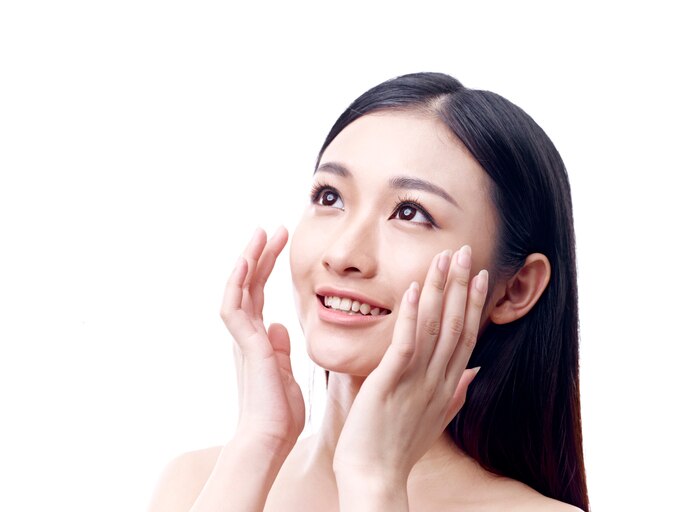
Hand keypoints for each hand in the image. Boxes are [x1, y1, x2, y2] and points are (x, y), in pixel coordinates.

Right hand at [220, 227, 303, 453]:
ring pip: (239, 289)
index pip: (260, 294)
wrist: (270, 441)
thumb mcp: (287, 374)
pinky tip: (247, 261)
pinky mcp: (245, 346)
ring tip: (261, 233)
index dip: (268, 268)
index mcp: (259, 340)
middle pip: (249, 285)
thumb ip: (282, 349)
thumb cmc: (280, 414)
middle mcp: (247, 335)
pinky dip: (238, 283)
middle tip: (273, 229)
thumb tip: (280, 327)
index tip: (281, 244)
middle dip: (261, 255)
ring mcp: (243, 339)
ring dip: (249, 260)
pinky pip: (234, 307)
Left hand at [333, 246, 487, 485]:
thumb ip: (455, 395)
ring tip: (445, 258)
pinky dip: (412, 314)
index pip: (465, 338)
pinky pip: (406, 343)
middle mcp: (438, 381)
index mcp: (446, 387)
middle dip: (461, 286)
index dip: (472, 305)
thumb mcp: (434, 420)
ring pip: (436, 328)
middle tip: (465, 253)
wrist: (374, 478)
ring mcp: (416, 381)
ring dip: (441, 290)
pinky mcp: (390, 383)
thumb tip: (474, 375)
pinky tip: (415, 288)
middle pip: (457, 325)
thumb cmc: (397, 449)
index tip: (477, 277)